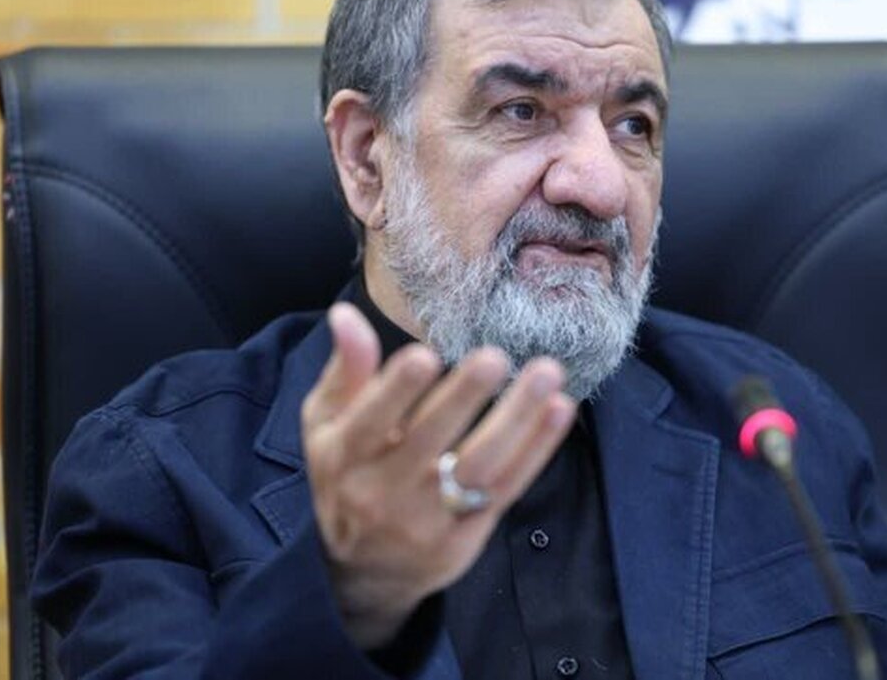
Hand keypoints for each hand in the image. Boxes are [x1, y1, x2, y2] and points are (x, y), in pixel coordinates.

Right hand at [301, 302, 576, 648]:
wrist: (359, 574)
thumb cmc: (346, 476)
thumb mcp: (327, 426)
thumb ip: (346, 370)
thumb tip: (347, 313)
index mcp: (345, 456)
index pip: (369, 422)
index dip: (395, 391)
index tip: (425, 355)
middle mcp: (383, 491)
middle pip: (429, 442)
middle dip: (464, 398)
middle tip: (495, 356)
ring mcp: (427, 519)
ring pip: (477, 467)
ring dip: (517, 420)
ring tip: (546, 374)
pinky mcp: (464, 538)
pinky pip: (506, 489)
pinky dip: (536, 450)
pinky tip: (559, 410)